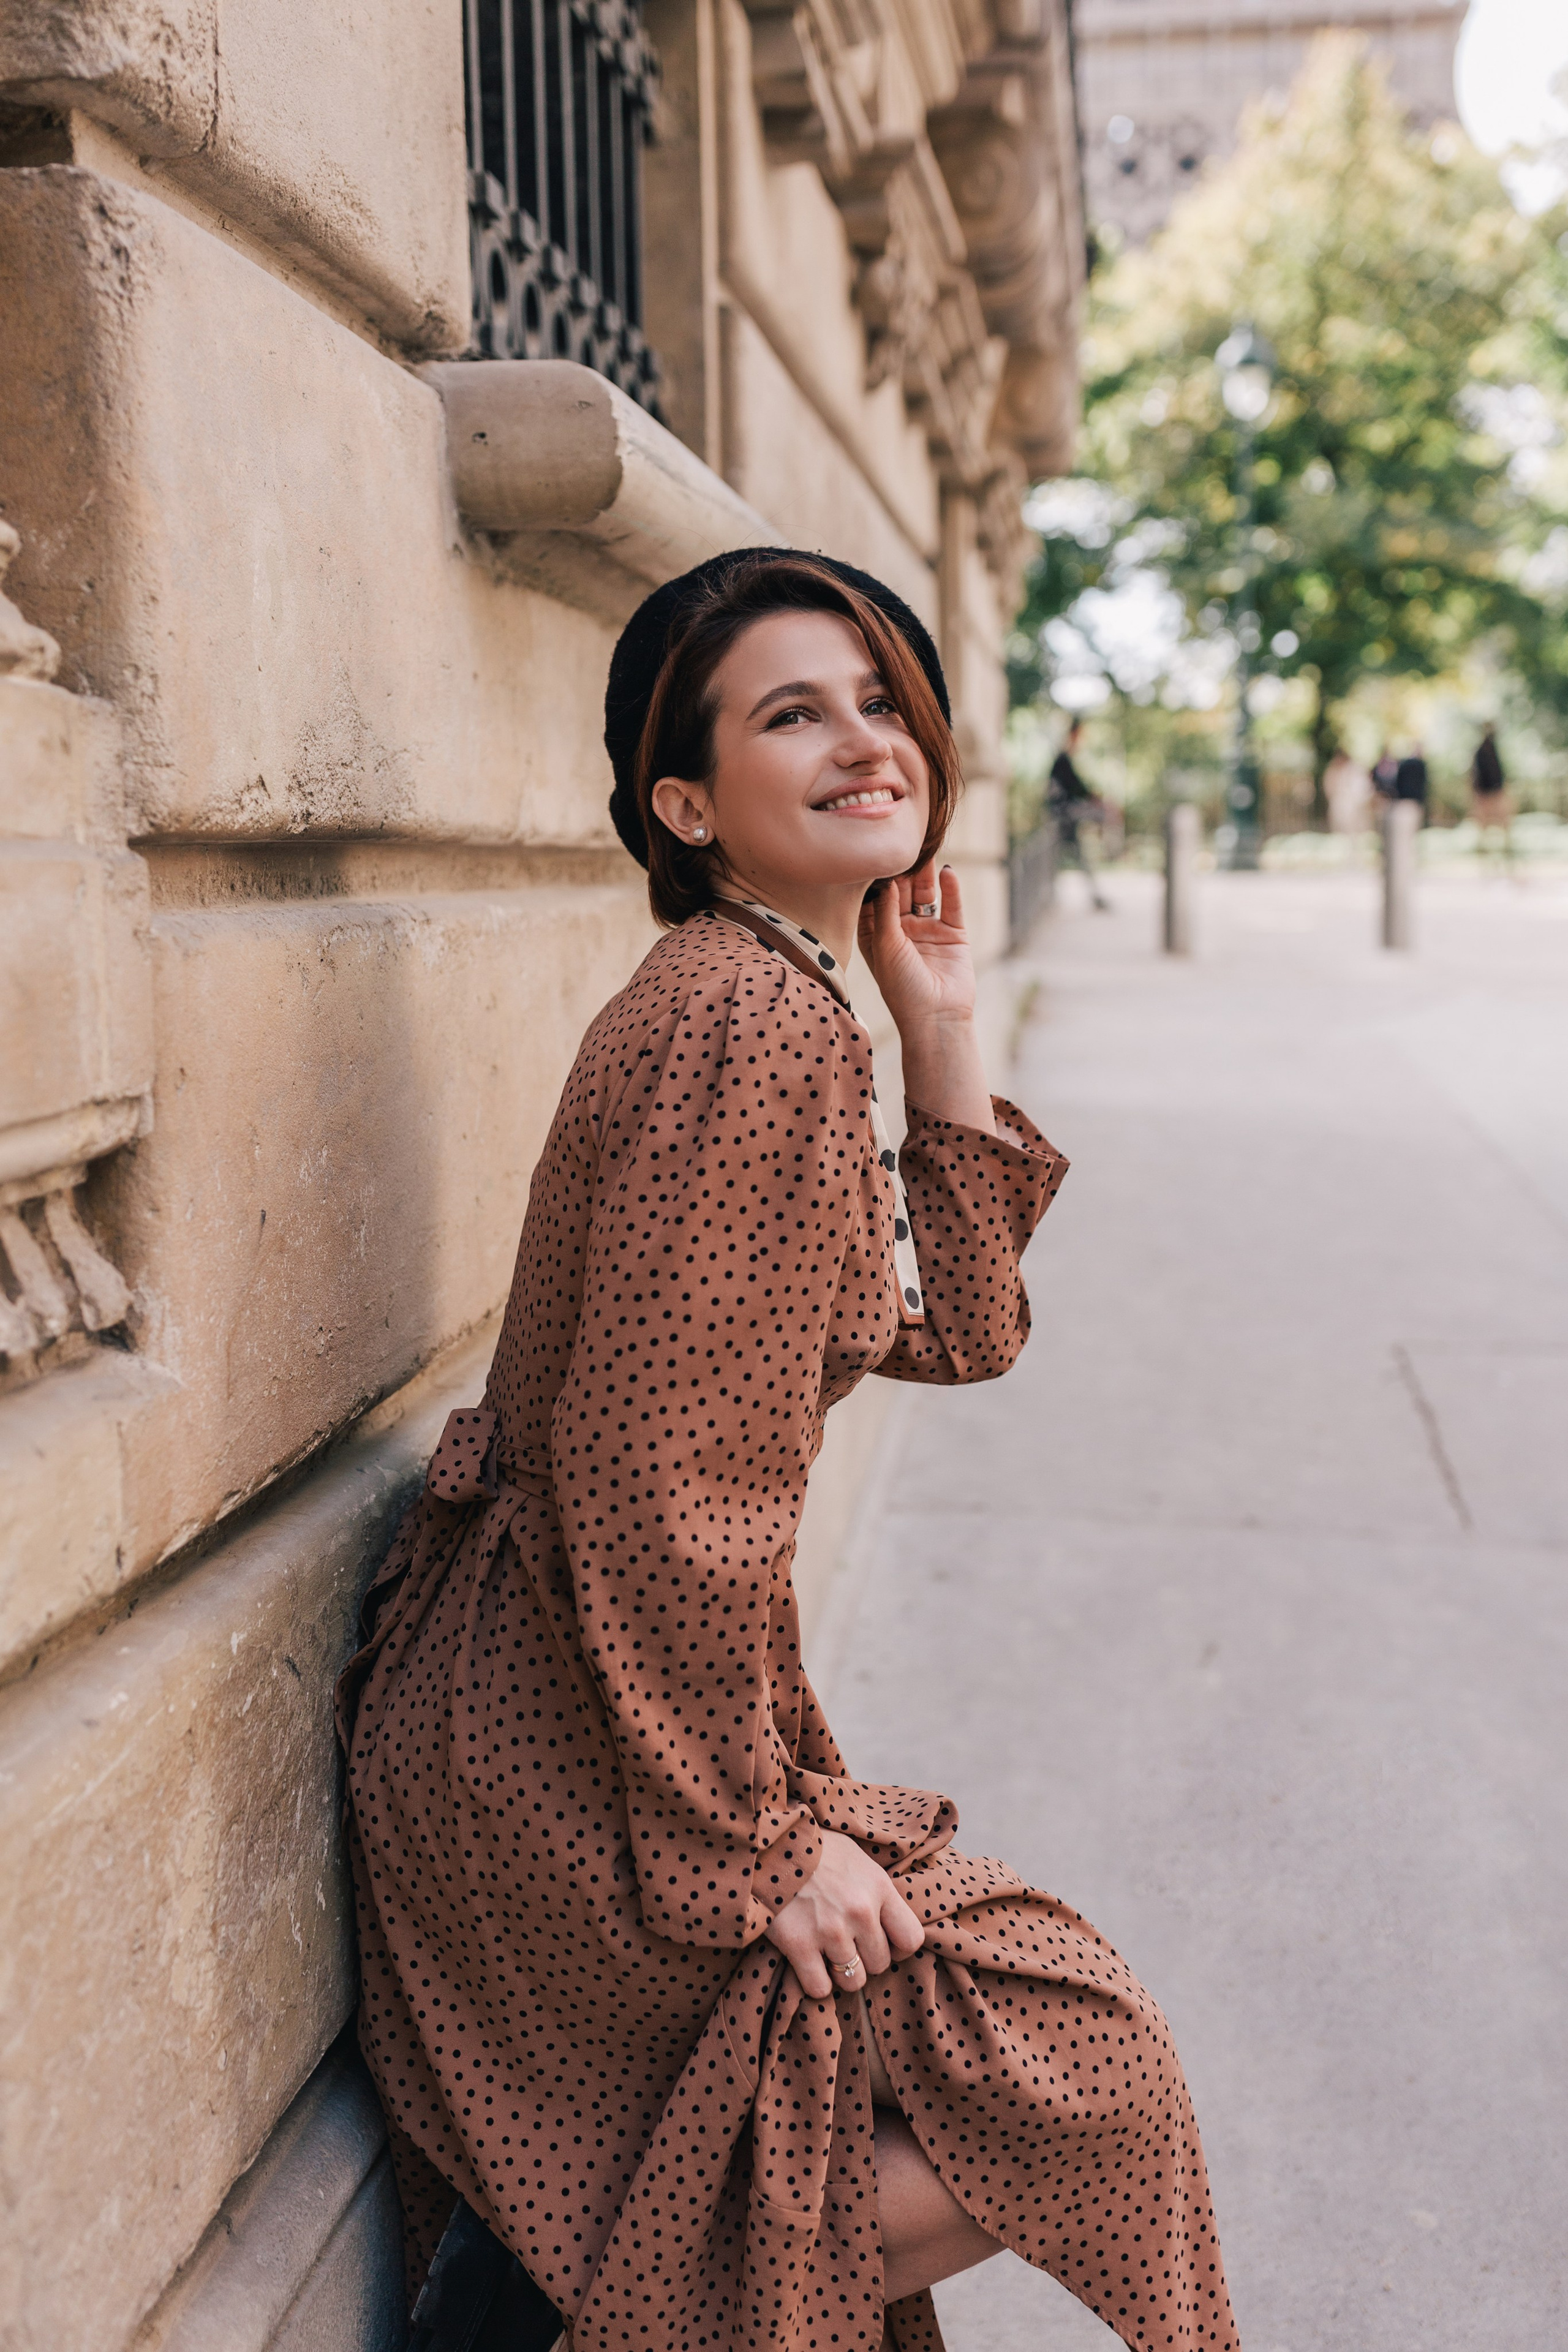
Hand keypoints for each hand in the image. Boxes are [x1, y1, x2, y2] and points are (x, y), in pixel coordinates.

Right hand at [764, 1829, 924, 1999]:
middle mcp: (860, 1912)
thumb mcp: (858, 1859)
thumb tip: (890, 1920)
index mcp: (879, 1888)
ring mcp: (830, 1931)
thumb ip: (877, 1890)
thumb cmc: (817, 1849)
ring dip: (841, 1973)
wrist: (770, 1843)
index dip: (898, 1947)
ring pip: (852, 1981)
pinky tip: (809, 1964)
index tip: (883, 1942)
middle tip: (847, 1944)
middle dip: (865, 1958)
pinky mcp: (799, 1945)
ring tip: (827, 1953)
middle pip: (880, 1964)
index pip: (911, 1939)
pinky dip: (816, 1982)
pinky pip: (820, 1989)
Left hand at [857, 860, 976, 1034]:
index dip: (874, 879)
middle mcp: (901, 930)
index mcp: (877, 936)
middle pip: (899, 892)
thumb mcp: (885, 946)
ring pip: (925, 894)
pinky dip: (950, 889)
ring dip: (924, 874)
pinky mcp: (953, 934)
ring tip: (925, 849)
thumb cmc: (902, 988)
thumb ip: (885, 911)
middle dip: (900, 870)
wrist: (937, 1018)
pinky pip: (951, 905)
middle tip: (901, 842)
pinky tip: (947, 871)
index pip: (873, 899)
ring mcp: (927, 931)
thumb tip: (885, 879)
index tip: (873, 852)